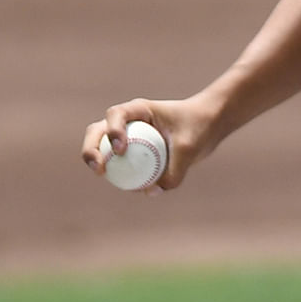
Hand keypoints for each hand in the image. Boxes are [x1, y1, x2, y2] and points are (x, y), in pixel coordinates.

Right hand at [82, 96, 213, 191]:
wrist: (208, 124)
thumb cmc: (199, 127)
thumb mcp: (190, 148)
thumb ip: (174, 170)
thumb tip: (152, 192)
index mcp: (140, 109)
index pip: (117, 115)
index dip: (113, 131)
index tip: (121, 150)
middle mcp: (128, 120)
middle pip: (98, 131)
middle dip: (91, 148)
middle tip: (99, 169)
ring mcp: (127, 134)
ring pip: (102, 147)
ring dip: (97, 161)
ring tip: (102, 175)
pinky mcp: (133, 150)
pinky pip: (119, 163)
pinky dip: (118, 173)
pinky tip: (128, 187)